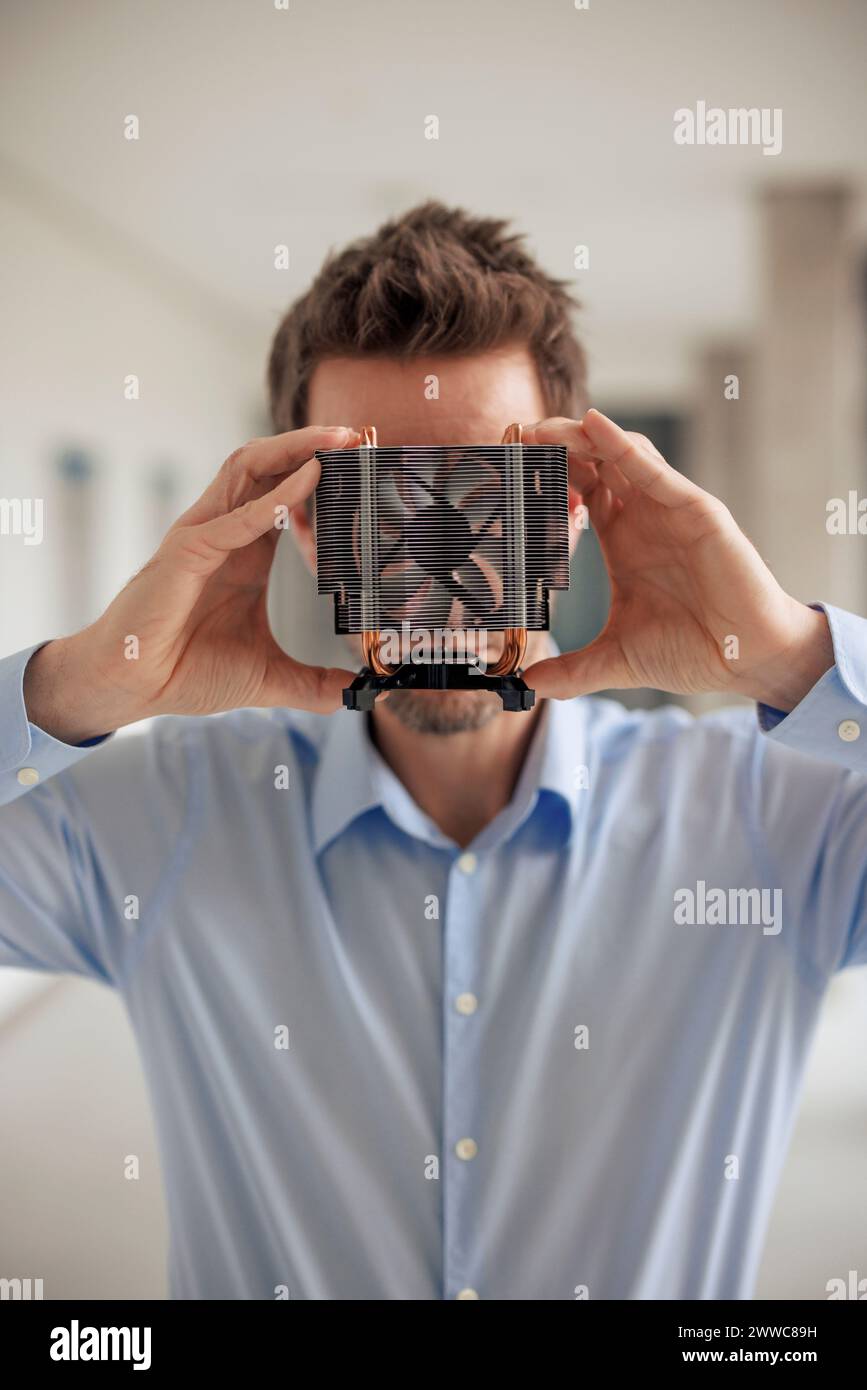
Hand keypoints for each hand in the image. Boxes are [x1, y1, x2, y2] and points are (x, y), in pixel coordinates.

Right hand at [25, 426, 358, 742]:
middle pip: (269, 467)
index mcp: (247, 553)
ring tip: (338, 439)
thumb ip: (313, 683)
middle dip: (312, 445)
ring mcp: (204, 537)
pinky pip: (236, 516)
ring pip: (248, 470)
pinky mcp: (186, 552)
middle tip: (358, 435)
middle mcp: (226, 534)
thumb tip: (357, 695)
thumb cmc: (186, 671)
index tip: (365, 467)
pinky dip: (276, 497)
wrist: (132, 688)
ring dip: (294, 450)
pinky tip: (309, 482)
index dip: (323, 477)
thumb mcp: (267, 676)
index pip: (288, 496)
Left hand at [521, 410, 833, 710]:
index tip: (504, 471)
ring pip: (620, 453)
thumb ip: (574, 670)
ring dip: (579, 437)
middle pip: (592, 461)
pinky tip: (594, 425)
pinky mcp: (697, 512)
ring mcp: (669, 509)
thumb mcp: (618, 659)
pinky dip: (623, 446)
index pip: (576, 490)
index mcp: (622, 539)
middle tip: (513, 436)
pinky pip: (656, 471)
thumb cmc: (694, 649)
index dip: (542, 476)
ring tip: (541, 430)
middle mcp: (643, 516)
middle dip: (552, 444)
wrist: (748, 660)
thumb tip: (532, 684)